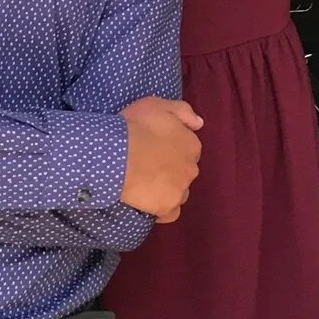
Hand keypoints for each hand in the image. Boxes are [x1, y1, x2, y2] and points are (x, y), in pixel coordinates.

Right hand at [119, 97, 203, 222]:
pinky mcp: (167, 208)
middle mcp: (191, 168)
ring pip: (180, 192)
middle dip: (171, 169)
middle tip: (148, 165)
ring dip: (169, 189)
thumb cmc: (136, 126)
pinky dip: (162, 210)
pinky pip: (170, 213)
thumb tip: (199, 123)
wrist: (119, 155)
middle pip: (185, 171)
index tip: (155, 148)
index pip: (188, 149)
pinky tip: (149, 204)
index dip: (171, 148)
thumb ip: (183, 111)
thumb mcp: (157, 104)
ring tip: (146, 185)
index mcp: (192, 144)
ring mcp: (181, 190)